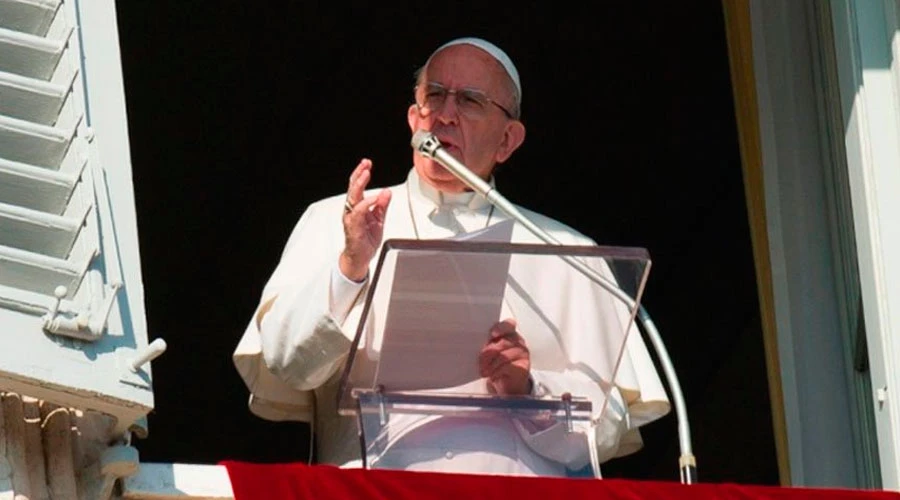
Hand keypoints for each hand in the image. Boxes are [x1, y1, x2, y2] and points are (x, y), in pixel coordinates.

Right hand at [339, 159, 391, 280]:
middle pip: (353, 188)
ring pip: (353, 197)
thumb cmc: (366, 239)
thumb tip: (386, 192)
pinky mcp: (353, 227)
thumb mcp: (379, 219)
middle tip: (365, 164)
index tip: (367, 164)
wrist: (360, 257)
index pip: (357, 186)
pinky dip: (367, 204)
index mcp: (357, 207)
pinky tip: (373, 198)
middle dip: (359, 175)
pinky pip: (359, 213)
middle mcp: (352, 210)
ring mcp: (351, 218)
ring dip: (359, 184)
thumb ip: (382, 205)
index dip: (361, 174)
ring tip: (365, 174)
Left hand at [478, 318, 530, 395]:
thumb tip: (476, 344)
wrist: (505, 381)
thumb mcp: (489, 351)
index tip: (492, 334)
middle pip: (503, 343)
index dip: (501, 328)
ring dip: (491, 365)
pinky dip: (497, 372)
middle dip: (489, 353)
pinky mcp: (524, 365)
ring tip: (483, 371)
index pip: (508, 325)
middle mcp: (518, 340)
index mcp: (509, 332)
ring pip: (504, 356)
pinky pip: (509, 367)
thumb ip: (487, 344)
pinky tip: (492, 376)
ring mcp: (523, 352)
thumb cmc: (495, 362)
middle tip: (480, 361)